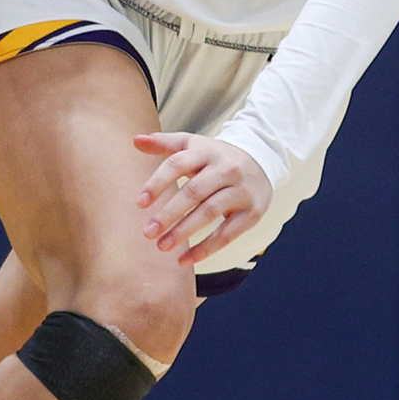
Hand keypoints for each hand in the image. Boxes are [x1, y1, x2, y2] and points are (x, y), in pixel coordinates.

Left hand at [133, 132, 271, 265]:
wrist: (262, 161)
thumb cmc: (216, 157)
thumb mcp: (193, 145)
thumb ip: (164, 144)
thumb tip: (136, 140)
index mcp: (206, 151)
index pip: (178, 165)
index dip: (157, 183)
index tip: (139, 203)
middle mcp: (226, 169)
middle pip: (194, 192)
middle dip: (169, 213)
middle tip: (148, 233)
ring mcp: (240, 191)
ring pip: (210, 212)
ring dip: (184, 231)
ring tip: (162, 246)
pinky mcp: (252, 212)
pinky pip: (227, 234)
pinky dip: (206, 248)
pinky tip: (186, 259)